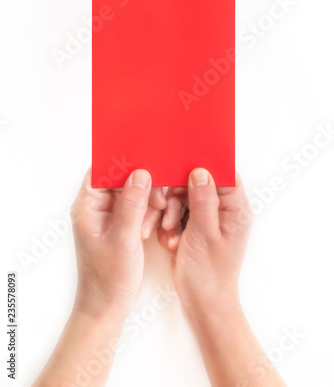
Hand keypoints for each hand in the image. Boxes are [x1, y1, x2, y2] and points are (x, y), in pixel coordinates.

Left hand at [71, 167, 166, 317]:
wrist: (108, 306)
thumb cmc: (108, 278)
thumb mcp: (123, 238)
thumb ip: (132, 204)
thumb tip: (141, 174)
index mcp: (88, 206)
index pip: (101, 171)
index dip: (121, 162)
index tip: (145, 160)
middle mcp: (97, 208)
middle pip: (121, 180)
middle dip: (144, 185)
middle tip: (159, 198)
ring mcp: (110, 216)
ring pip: (134, 193)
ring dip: (149, 202)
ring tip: (160, 216)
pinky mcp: (122, 225)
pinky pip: (139, 208)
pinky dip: (150, 213)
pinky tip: (157, 225)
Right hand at [158, 168, 252, 316]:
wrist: (202, 303)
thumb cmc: (208, 274)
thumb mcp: (204, 234)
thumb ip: (203, 200)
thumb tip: (200, 172)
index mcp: (235, 210)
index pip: (225, 176)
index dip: (203, 171)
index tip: (182, 173)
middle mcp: (224, 211)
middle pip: (197, 185)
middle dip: (178, 200)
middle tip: (170, 219)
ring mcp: (208, 219)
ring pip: (183, 199)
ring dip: (171, 216)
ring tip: (172, 237)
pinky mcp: (194, 227)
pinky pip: (177, 214)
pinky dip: (170, 227)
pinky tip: (172, 243)